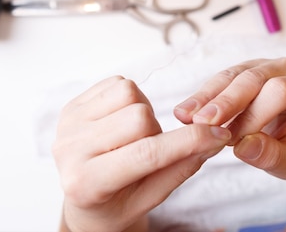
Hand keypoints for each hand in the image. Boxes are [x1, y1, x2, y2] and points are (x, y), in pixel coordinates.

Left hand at [53, 76, 231, 231]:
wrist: (84, 198)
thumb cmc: (119, 203)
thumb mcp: (152, 197)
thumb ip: (182, 167)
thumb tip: (216, 139)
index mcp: (88, 183)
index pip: (147, 155)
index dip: (190, 141)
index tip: (218, 135)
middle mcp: (69, 151)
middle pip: (139, 117)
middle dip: (156, 130)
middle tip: (149, 148)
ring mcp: (67, 125)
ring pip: (129, 93)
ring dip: (142, 112)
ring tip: (134, 136)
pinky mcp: (71, 106)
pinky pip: (116, 82)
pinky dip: (130, 99)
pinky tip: (121, 122)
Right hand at [174, 57, 285, 179]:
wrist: (284, 137)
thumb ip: (271, 156)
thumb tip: (245, 146)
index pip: (280, 93)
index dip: (255, 114)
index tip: (233, 139)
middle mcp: (284, 69)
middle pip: (253, 79)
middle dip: (226, 101)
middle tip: (202, 123)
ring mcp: (260, 65)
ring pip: (231, 76)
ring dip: (207, 98)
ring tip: (186, 117)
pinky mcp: (239, 69)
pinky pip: (218, 79)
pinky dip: (201, 97)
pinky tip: (184, 112)